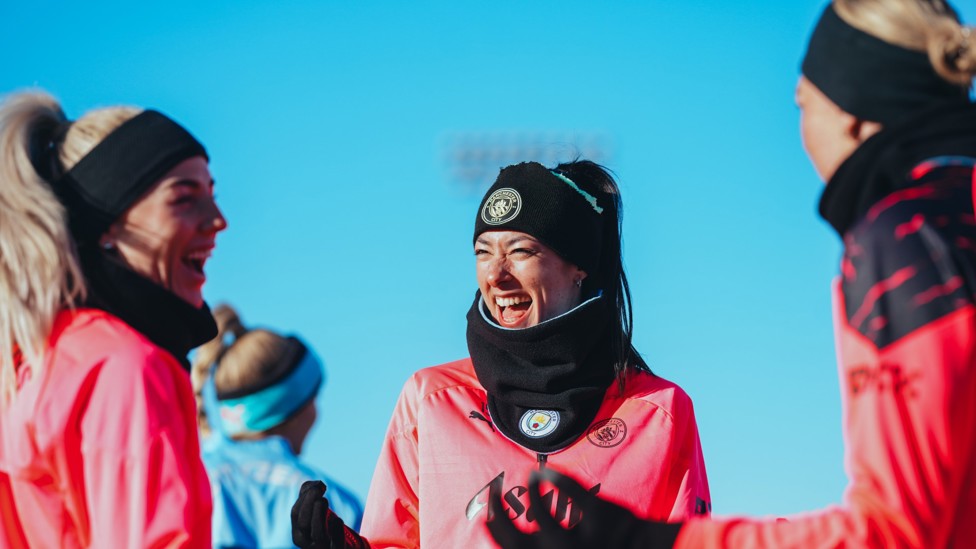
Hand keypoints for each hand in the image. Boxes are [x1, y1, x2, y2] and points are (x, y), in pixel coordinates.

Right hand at [292, 480, 370, 548]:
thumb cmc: (323, 528)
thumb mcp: (315, 513)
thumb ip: (311, 497)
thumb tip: (316, 484)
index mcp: (298, 533)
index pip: (295, 513)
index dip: (304, 498)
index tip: (316, 486)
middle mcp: (307, 543)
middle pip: (304, 524)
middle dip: (309, 504)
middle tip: (318, 490)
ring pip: (317, 535)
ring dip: (319, 515)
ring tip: (324, 500)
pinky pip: (336, 544)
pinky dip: (336, 530)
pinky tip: (337, 519)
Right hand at [486, 469, 681, 548]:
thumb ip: (541, 546)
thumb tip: (510, 534)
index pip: (507, 548)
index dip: (492, 530)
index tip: (486, 513)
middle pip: (514, 536)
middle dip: (498, 508)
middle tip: (494, 487)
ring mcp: (581, 539)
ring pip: (540, 511)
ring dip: (530, 490)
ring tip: (531, 476)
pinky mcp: (601, 516)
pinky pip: (570, 489)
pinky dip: (554, 475)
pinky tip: (546, 470)